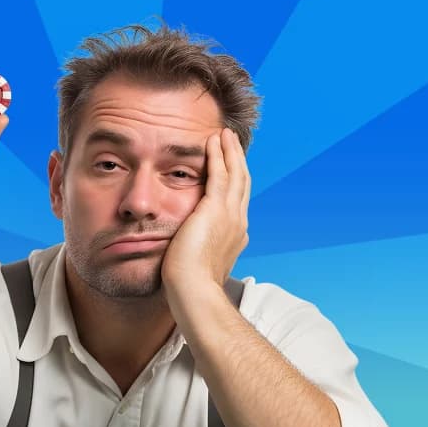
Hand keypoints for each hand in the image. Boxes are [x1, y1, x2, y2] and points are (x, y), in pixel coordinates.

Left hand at [161, 127, 249, 301]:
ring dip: (230, 151)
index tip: (231, 168)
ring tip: (224, 135)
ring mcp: (230, 215)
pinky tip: (212, 141)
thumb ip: (196, 251)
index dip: (236, 182)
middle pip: (242, 183)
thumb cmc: (190, 286)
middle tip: (231, 142)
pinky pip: (219, 174)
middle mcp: (238, 222)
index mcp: (235, 235)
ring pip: (235, 173)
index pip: (238, 201)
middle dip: (237, 160)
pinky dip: (217, 155)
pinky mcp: (215, 209)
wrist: (194, 291)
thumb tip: (185, 250)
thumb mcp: (198, 264)